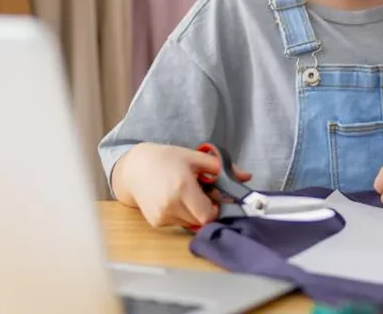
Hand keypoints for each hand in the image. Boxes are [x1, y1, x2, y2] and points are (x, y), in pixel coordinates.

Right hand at [113, 143, 251, 228]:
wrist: (134, 168)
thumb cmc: (166, 159)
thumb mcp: (195, 158)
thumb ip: (222, 168)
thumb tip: (247, 176)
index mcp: (183, 188)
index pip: (208, 214)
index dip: (215, 209)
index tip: (214, 199)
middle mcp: (171, 205)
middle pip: (200, 221)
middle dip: (206, 210)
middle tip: (201, 195)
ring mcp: (161, 216)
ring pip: (190, 224)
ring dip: (194, 213)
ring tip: (186, 195)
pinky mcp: (155, 222)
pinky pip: (178, 224)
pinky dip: (181, 215)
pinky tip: (174, 200)